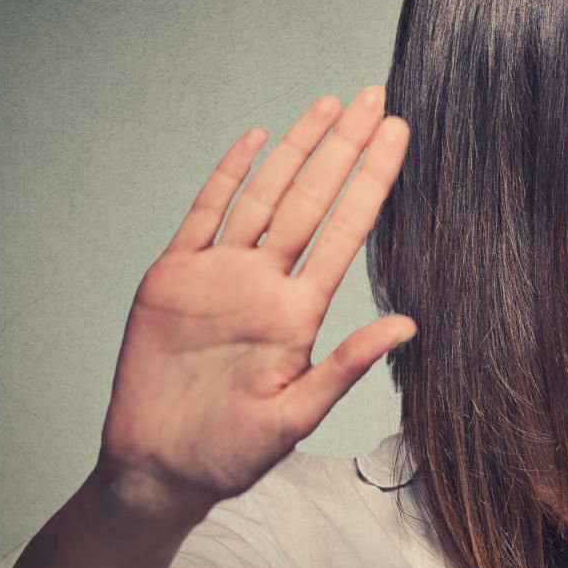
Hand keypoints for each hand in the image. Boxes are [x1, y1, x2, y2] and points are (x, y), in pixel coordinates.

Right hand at [94, 86, 414, 524]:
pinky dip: (229, 175)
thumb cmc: (230, 454)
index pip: (346, 231)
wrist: (159, 469)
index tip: (401, 135)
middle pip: (311, 199)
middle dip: (344, 148)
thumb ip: (346, 366)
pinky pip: (205, 214)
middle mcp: (264, 283)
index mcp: (298, 313)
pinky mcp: (173, 277)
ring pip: (264, 195)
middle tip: (377, 97)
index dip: (372, 181)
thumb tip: (408, 325)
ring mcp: (219, 275)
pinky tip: (257, 139)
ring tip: (331, 105)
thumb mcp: (295, 416)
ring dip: (297, 149)